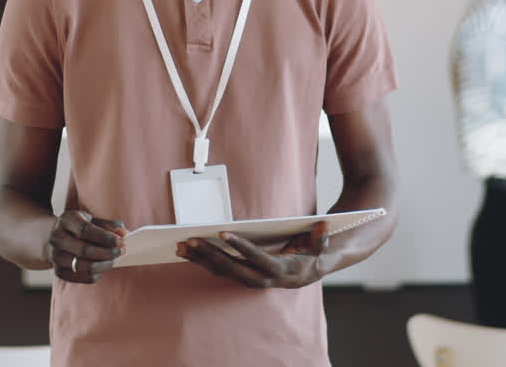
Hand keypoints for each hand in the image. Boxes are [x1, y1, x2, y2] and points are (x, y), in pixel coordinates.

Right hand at [46, 210, 126, 283]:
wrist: (54, 237)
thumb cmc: (79, 227)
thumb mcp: (91, 220)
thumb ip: (109, 225)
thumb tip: (125, 233)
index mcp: (66, 220)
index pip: (85, 230)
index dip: (105, 237)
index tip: (121, 241)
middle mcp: (57, 238)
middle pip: (84, 250)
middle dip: (107, 253)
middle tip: (121, 252)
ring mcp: (55, 257)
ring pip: (84, 266)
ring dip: (104, 265)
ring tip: (113, 260)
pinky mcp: (59, 272)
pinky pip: (82, 277)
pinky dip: (96, 274)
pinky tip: (102, 266)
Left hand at [178, 220, 329, 288]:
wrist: (307, 274)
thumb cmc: (310, 256)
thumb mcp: (319, 247)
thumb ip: (320, 238)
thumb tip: (324, 225)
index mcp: (278, 271)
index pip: (256, 257)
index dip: (240, 246)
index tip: (224, 233)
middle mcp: (260, 279)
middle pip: (231, 267)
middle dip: (209, 253)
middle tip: (191, 240)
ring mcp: (248, 279)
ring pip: (220, 271)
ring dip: (200, 259)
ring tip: (180, 247)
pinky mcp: (241, 276)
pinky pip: (219, 270)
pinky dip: (202, 261)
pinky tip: (187, 252)